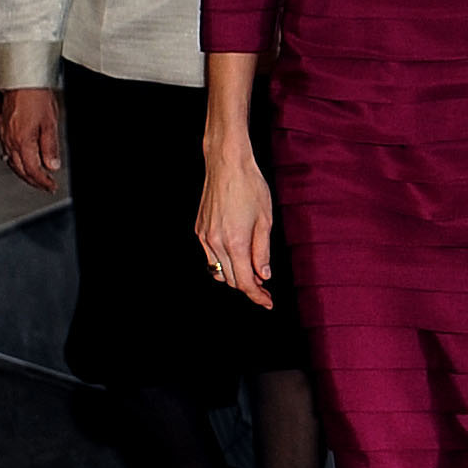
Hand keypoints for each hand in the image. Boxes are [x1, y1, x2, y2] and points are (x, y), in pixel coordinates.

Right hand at [0, 83, 64, 193]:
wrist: (20, 80)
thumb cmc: (35, 96)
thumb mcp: (50, 123)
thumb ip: (50, 147)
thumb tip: (52, 165)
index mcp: (22, 141)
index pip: (33, 170)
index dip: (43, 181)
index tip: (51, 186)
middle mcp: (10, 140)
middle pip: (21, 169)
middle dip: (33, 181)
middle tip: (45, 186)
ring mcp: (4, 134)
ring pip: (12, 161)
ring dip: (24, 172)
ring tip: (35, 177)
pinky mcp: (2, 128)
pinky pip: (7, 151)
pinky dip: (16, 161)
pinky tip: (21, 160)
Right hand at [199, 133, 278, 305]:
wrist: (227, 164)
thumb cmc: (250, 187)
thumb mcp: (265, 221)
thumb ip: (262, 251)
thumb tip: (263, 275)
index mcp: (235, 243)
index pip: (244, 282)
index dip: (257, 296)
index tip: (268, 302)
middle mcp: (215, 243)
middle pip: (230, 280)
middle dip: (248, 286)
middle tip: (264, 286)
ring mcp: (204, 237)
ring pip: (218, 270)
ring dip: (235, 275)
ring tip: (252, 271)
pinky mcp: (199, 229)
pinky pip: (210, 256)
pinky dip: (223, 262)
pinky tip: (236, 256)